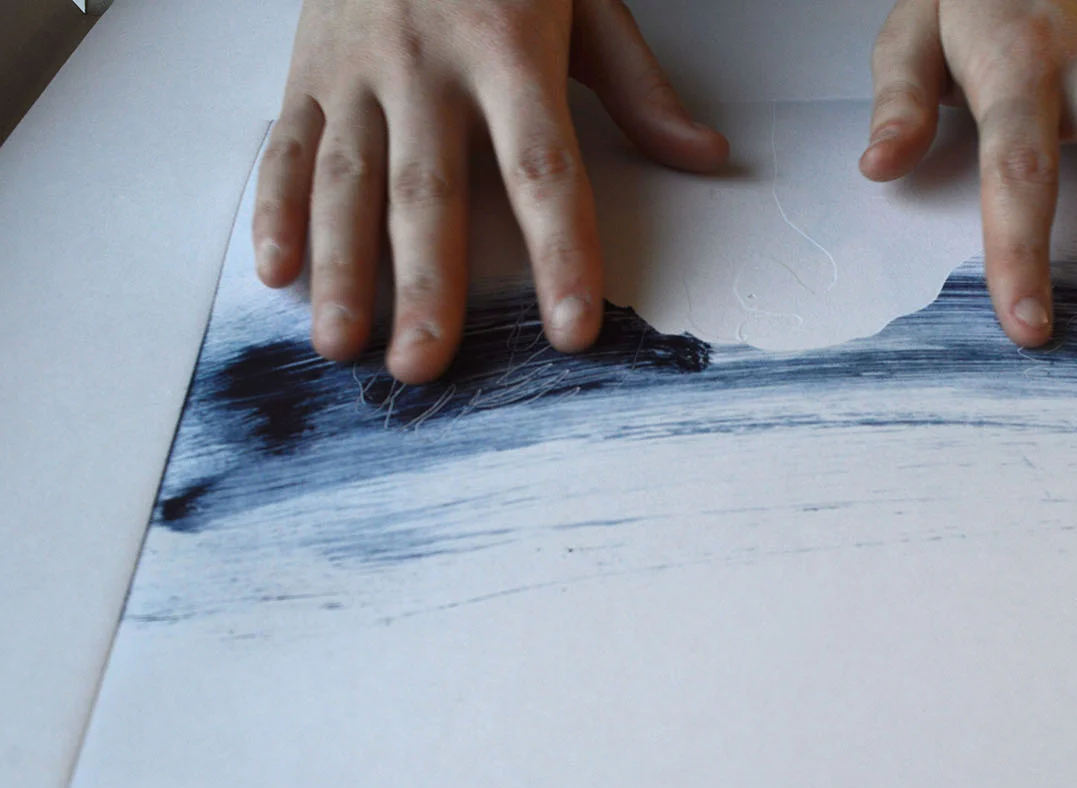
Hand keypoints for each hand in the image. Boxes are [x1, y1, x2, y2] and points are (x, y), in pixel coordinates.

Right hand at [253, 0, 728, 382]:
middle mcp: (428, 64)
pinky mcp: (308, 67)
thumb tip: (705, 157)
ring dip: (341, 266)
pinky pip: (287, 143)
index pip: (543, 170)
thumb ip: (639, 87)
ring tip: (339, 343)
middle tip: (421, 364)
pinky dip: (274, 206)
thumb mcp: (587, 0)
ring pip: (347, 177)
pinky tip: (275, 269)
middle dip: (424, 284)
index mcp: (509, 50)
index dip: (559, 254)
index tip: (570, 329)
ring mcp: (358, 66)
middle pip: (431, 190)